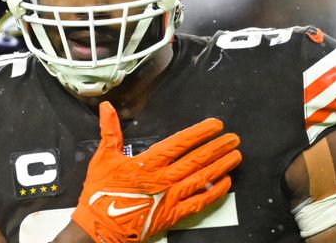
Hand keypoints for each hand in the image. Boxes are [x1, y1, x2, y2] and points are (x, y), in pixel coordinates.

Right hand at [71, 102, 241, 241]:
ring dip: (221, 166)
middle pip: (197, 159)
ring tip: (236, 156)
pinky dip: (214, 193)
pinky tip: (226, 183)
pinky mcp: (172, 215)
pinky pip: (199, 202)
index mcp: (148, 163)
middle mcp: (163, 179)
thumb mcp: (102, 157)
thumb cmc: (100, 193)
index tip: (216, 124)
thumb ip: (109, 131)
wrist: (99, 228)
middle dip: (217, 147)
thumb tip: (106, 107)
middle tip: (233, 138)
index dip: (200, 132)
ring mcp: (170, 198)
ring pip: (202, 179)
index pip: (180, 142)